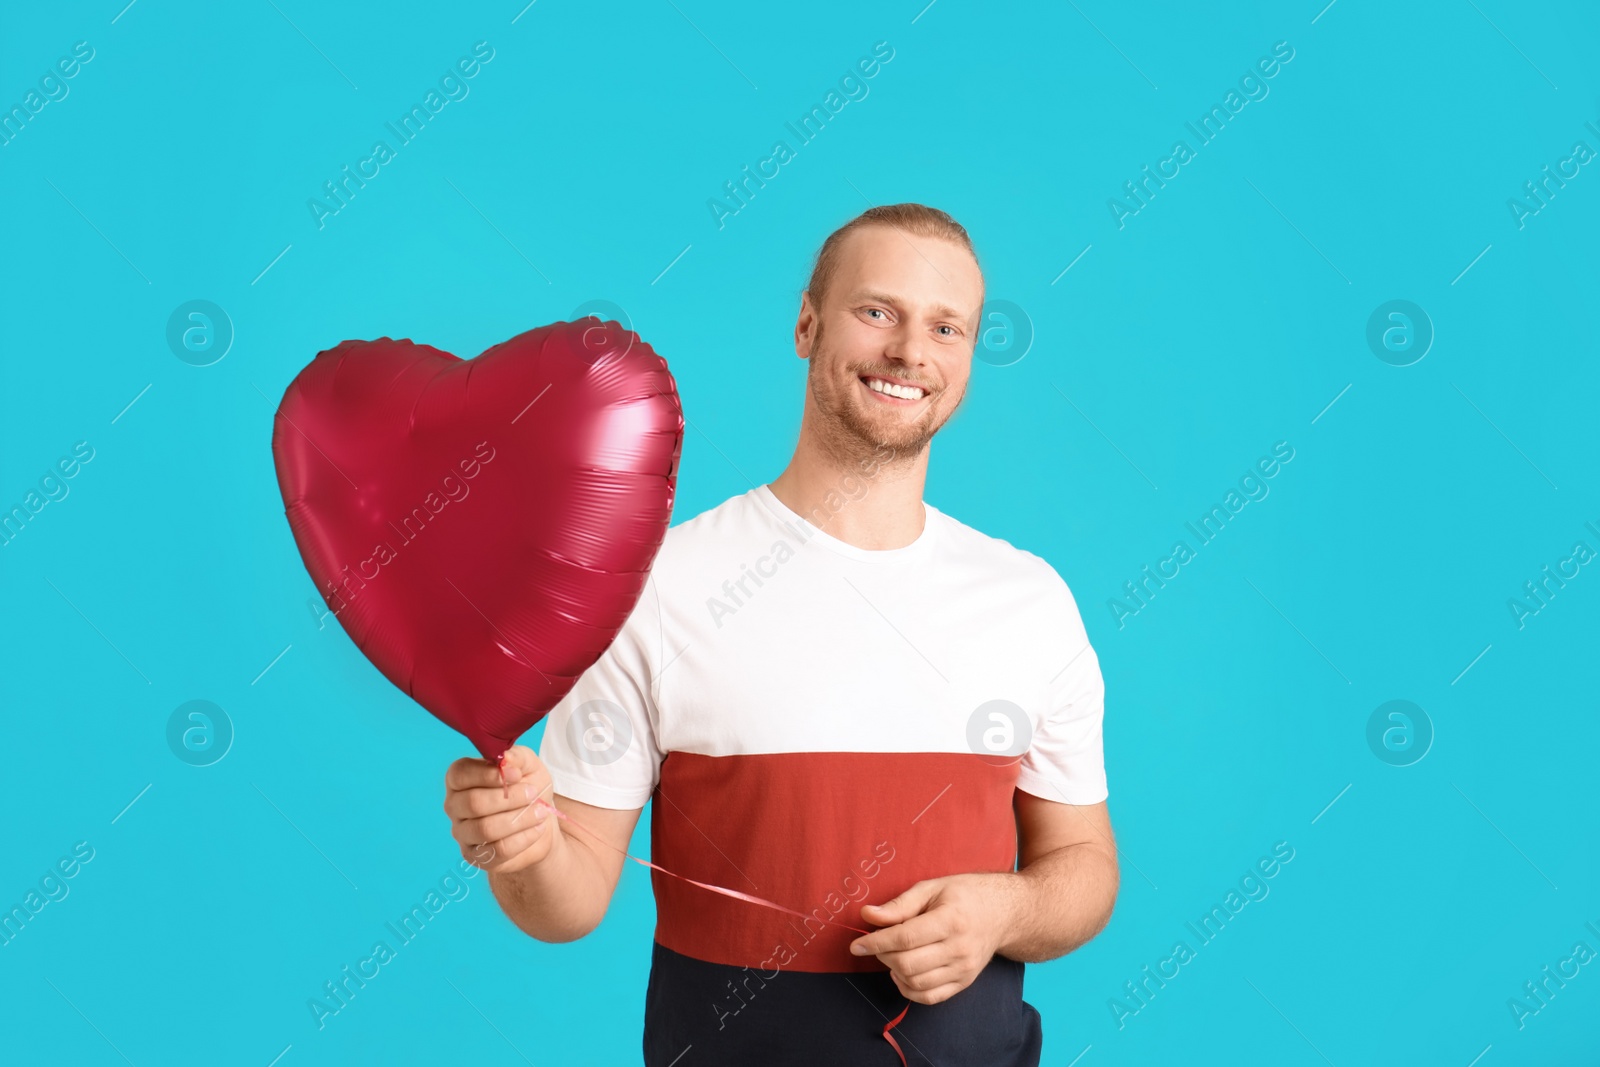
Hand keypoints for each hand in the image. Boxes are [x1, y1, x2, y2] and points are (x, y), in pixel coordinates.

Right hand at [443, 745, 557, 874]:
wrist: (540, 820)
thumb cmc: (528, 787)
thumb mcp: (528, 765)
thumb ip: (516, 758)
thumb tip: (505, 760)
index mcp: (459, 779)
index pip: (460, 775)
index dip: (489, 774)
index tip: (517, 774)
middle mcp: (455, 806)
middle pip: (473, 803)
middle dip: (509, 798)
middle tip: (533, 793)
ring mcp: (463, 833)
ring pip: (485, 829)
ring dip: (519, 819)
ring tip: (540, 812)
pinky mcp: (476, 857)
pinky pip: (497, 850)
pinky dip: (523, 838)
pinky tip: (537, 829)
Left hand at [850, 874, 1016, 1004]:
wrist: (1002, 913)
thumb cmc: (964, 895)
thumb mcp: (932, 888)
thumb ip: (900, 904)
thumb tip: (867, 915)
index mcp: (951, 920)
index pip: (905, 938)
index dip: (876, 942)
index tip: (856, 944)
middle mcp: (959, 949)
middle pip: (907, 963)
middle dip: (883, 955)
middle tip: (877, 943)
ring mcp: (963, 969)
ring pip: (915, 983)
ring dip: (893, 971)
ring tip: (891, 954)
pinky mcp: (964, 982)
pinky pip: (929, 997)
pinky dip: (909, 989)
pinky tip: (903, 972)